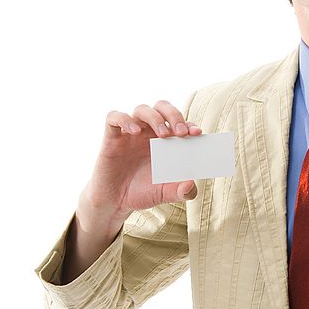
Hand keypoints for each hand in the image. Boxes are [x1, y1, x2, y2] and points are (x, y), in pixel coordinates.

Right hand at [79, 100, 201, 231]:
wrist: (116, 202)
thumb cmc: (143, 192)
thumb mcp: (165, 193)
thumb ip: (182, 191)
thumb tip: (191, 185)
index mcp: (165, 141)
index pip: (179, 123)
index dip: (189, 124)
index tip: (196, 133)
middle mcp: (148, 132)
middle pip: (162, 107)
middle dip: (174, 115)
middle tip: (181, 132)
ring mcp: (130, 133)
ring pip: (142, 109)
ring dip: (155, 117)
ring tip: (163, 134)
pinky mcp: (112, 137)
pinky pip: (114, 117)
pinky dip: (125, 119)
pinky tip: (135, 131)